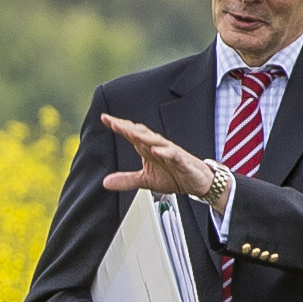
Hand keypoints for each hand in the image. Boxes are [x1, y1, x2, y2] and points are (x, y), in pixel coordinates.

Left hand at [96, 114, 231, 209]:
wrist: (198, 182)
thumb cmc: (175, 175)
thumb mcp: (146, 180)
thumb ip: (126, 179)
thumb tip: (105, 182)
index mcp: (148, 148)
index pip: (132, 134)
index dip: (119, 126)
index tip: (104, 118)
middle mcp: (158, 146)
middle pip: (141, 133)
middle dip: (127, 127)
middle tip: (113, 122)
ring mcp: (170, 152)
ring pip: (156, 141)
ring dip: (143, 136)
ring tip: (130, 132)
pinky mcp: (182, 160)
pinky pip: (173, 154)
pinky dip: (164, 152)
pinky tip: (155, 151)